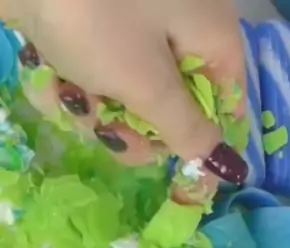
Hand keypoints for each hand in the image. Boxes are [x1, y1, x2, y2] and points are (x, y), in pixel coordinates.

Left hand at [9, 0, 246, 179]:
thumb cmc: (99, 19)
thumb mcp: (147, 84)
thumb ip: (186, 130)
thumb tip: (223, 167)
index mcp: (210, 31)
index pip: (227, 99)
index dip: (204, 139)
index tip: (179, 173)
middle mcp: (179, 24)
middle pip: (172, 103)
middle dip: (134, 126)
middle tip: (107, 129)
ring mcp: (133, 23)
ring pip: (128, 94)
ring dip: (94, 109)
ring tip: (67, 95)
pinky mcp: (92, 25)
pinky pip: (95, 72)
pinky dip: (70, 84)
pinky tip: (49, 78)